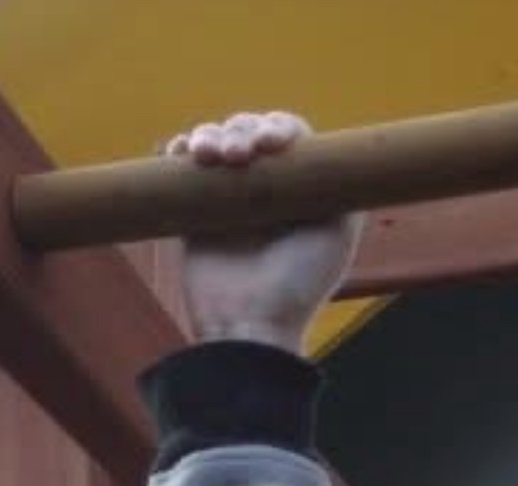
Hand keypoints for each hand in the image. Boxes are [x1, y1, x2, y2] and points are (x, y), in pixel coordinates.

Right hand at [165, 111, 362, 353]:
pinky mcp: (196, 212)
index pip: (287, 138)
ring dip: (209, 136)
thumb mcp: (337, 233)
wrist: (249, 323)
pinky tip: (179, 152)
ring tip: (206, 156)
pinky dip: (178, 150)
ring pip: (215, 142)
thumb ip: (339, 186)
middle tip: (236, 156)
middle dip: (240, 131)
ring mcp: (230, 200)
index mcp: (300, 192)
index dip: (276, 129)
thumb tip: (329, 148)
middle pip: (249, 132)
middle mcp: (267, 192)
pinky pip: (182, 168)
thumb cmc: (298, 284)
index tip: (269, 144)